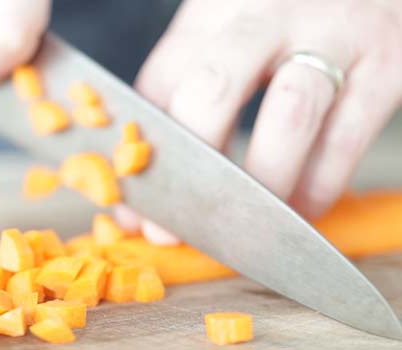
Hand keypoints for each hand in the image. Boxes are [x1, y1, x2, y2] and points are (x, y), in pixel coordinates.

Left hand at [121, 0, 401, 243]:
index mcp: (212, 12)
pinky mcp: (384, 68)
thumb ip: (184, 93)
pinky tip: (298, 211)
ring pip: (288, 115)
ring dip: (262, 183)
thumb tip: (143, 194)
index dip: (140, 156)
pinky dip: (316, 188)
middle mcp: (266, 18)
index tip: (133, 209)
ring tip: (246, 224)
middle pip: (212, 90)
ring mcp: (330, 38)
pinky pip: (344, 139)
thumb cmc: (282, 18)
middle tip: (175, 226)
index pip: (160, 84)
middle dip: (190, 171)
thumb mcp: (223, 36)